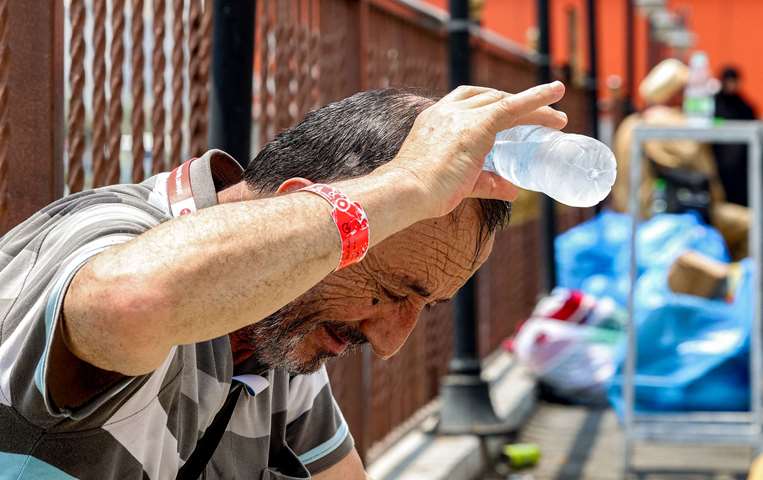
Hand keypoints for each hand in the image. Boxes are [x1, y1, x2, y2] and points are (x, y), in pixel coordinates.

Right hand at [383, 81, 566, 218]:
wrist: (406, 191)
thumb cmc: (422, 193)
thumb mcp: (458, 184)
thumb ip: (487, 183)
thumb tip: (515, 190)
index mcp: (433, 120)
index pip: (466, 103)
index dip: (490, 106)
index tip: (508, 116)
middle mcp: (447, 111)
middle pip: (489, 99)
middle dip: (516, 107)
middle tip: (540, 121)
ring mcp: (462, 116)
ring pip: (505, 104)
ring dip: (534, 108)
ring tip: (557, 120)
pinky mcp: (478, 125)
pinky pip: (513, 107)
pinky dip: (537, 98)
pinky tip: (557, 92)